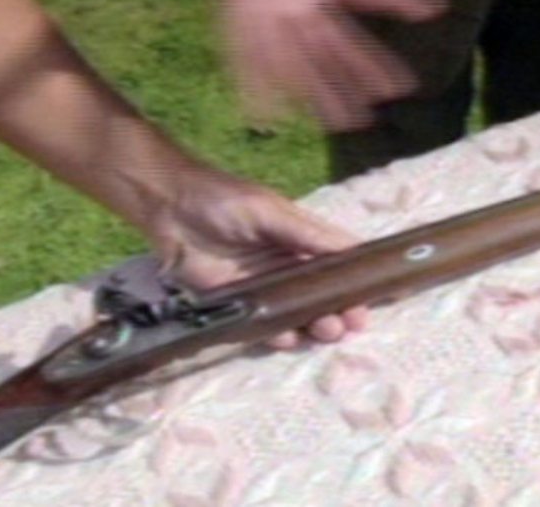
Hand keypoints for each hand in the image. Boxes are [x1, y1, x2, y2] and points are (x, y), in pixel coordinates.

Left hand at [143, 169, 364, 348]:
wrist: (167, 208)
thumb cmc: (223, 200)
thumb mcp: (270, 211)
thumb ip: (307, 234)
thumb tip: (353, 249)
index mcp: (301, 240)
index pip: (338, 263)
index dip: (355, 282)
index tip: (372, 299)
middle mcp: (287, 266)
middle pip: (321, 295)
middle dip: (339, 310)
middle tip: (350, 324)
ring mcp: (262, 287)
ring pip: (297, 314)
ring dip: (314, 325)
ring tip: (326, 332)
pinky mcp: (236, 304)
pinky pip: (262, 326)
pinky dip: (277, 335)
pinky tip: (289, 339)